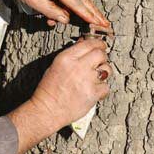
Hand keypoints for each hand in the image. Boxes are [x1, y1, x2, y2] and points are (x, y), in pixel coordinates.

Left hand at [6, 0, 109, 27]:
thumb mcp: (34, 2)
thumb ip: (51, 12)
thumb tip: (66, 20)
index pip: (78, 5)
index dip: (89, 17)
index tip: (100, 25)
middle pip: (85, 0)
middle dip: (95, 13)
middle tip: (106, 24)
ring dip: (86, 9)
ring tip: (97, 20)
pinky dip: (76, 3)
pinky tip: (77, 13)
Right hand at [7, 38, 111, 153]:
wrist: (47, 110)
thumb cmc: (49, 90)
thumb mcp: (55, 66)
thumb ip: (72, 56)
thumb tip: (84, 46)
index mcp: (66, 58)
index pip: (89, 44)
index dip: (98, 44)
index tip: (101, 45)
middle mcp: (78, 66)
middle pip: (100, 54)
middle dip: (102, 57)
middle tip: (100, 61)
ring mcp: (87, 80)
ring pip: (106, 70)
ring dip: (103, 72)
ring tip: (95, 78)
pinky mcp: (93, 94)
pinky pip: (106, 87)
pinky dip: (101, 89)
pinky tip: (93, 91)